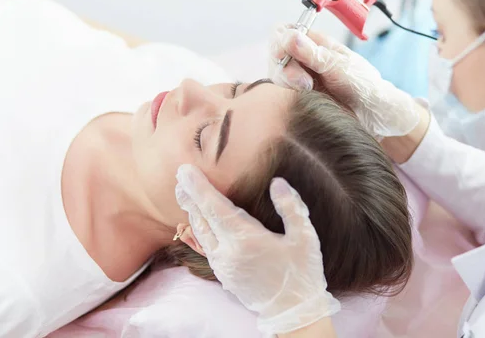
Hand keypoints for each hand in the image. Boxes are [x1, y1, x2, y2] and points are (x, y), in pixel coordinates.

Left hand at [175, 164, 340, 334]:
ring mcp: (223, 266)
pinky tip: (200, 220)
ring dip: (192, 211)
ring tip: (184, 193)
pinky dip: (199, 228)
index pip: (215, 208)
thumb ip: (291, 208)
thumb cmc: (302, 274)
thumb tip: (277, 183)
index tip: (185, 172)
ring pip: (201, 233)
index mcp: (246, 240)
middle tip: (179, 176)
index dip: (199, 188)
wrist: (294, 312)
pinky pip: (206, 246)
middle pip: (201, 219)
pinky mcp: (224, 275)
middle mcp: (228, 253)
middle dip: (190, 196)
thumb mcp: (305, 238)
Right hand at [268, 25, 419, 137]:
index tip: (283, 55)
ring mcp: (300, 76)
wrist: (373, 113)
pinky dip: (289, 94)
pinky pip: (282, 91)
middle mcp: (304, 57)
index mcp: (314, 42)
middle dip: (285, 68)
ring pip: (276, 74)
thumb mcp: (338, 66)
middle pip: (275, 54)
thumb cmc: (362, 85)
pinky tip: (306, 96)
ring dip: (287, 82)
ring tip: (308, 89)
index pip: (283, 33)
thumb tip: (290, 36)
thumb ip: (312, 53)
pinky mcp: (299, 95)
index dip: (279, 42)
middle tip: (304, 82)